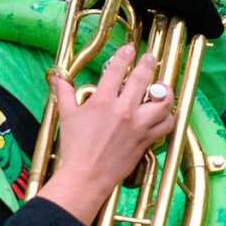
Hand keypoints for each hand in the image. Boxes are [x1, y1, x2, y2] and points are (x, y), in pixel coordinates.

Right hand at [39, 45, 174, 224]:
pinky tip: (164, 113)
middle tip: (150, 58)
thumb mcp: (67, 116)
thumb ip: (65, 93)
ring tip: (163, 86)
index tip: (130, 49)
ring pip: (162, 102)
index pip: (117, 69)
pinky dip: (168, 117)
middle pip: (143, 79)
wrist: (86, 177)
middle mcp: (124, 110)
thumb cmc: (74, 148)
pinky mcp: (146, 140)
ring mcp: (138, 126)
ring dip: (165, 91)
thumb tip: (57, 78)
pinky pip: (166, 125)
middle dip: (148, 64)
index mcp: (103, 101)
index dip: (125, 55)